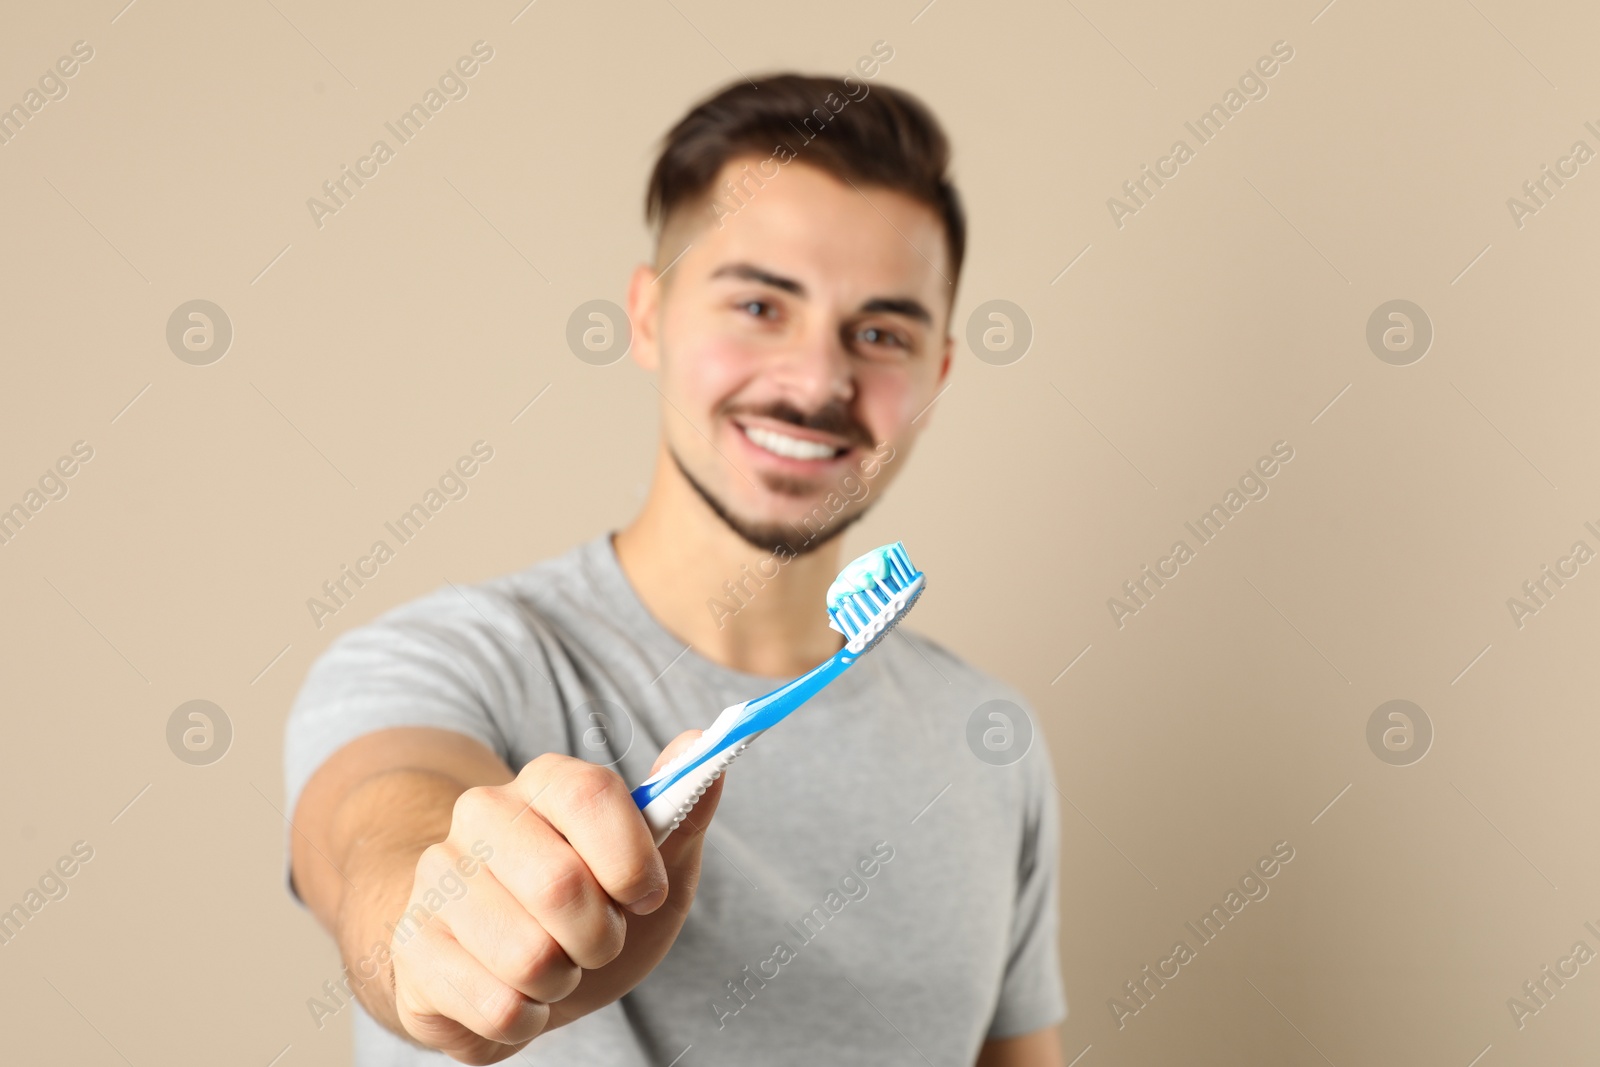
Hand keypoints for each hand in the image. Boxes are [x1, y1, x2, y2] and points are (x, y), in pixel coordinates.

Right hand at [389, 730, 725, 1062]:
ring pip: (529, 957)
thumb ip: (681, 811)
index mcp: (545, 782)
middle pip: (561, 883)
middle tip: (597, 942)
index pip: (591, 793)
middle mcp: (482, 816)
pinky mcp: (409, 947)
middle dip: (601, 937)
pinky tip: (516, 996)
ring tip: (553, 967)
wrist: (500, 968)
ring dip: (562, 981)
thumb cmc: (586, 912)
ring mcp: (438, 879)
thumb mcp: (651, 868)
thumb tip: (700, 743)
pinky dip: (527, 1019)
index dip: (633, 859)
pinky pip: (496, 1007)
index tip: (646, 896)